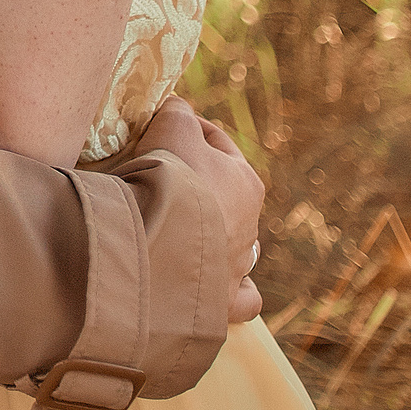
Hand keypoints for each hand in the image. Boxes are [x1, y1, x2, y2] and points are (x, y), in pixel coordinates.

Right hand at [136, 98, 263, 324]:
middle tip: (161, 179)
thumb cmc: (170, 177)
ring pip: (237, 248)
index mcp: (246, 182)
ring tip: (182, 232)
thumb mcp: (172, 127)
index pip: (218, 144)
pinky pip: (240, 299)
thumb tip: (176, 108)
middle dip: (200, 186)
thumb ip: (177, 112)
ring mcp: (238, 267)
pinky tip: (216, 286)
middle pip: (227, 197)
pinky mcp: (224, 301)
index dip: (188, 128)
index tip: (159, 125)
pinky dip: (230, 291)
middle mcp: (251, 226)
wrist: (160, 239)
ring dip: (215, 238)